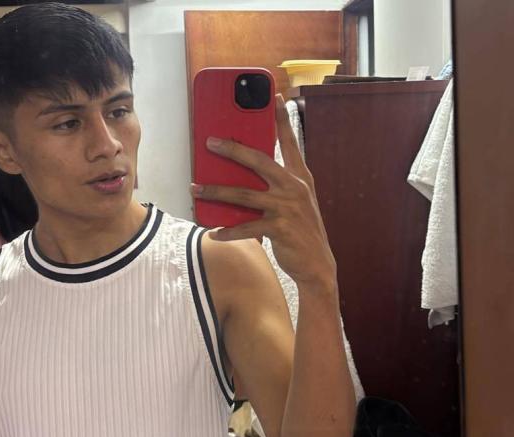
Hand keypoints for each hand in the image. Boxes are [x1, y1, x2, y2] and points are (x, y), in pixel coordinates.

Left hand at [191, 94, 335, 287]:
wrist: (317, 263)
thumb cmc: (301, 229)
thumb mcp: (296, 202)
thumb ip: (277, 186)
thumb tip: (242, 178)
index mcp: (300, 177)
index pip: (291, 142)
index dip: (282, 119)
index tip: (276, 96)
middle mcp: (294, 188)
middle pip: (259, 161)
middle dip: (232, 150)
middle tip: (210, 142)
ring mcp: (287, 208)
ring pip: (244, 195)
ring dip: (216, 192)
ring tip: (196, 189)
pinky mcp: (279, 228)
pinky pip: (246, 227)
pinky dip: (227, 231)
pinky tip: (213, 232)